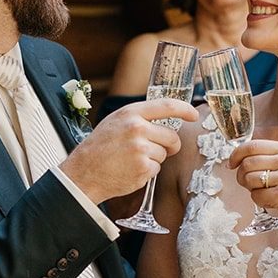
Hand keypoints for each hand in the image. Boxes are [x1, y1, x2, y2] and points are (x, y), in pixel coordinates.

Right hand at [61, 98, 196, 204]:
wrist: (84, 172)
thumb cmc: (100, 147)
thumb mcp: (116, 122)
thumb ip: (139, 118)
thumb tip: (166, 120)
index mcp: (131, 113)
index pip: (167, 106)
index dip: (185, 109)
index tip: (194, 114)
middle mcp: (137, 128)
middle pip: (172, 136)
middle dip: (169, 145)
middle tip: (154, 149)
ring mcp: (141, 148)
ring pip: (164, 153)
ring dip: (154, 159)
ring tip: (132, 159)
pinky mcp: (143, 168)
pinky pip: (157, 168)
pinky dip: (148, 171)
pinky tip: (131, 169)